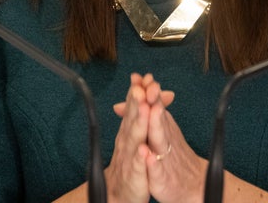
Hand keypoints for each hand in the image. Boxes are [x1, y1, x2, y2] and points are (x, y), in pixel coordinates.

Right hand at [103, 73, 152, 202]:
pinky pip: (138, 166)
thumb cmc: (131, 161)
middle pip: (132, 117)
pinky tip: (144, 150)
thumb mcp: (138, 134)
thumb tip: (147, 89)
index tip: (142, 76)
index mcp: (129, 129)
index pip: (133, 106)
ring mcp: (130, 157)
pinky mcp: (135, 176)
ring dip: (138, 123)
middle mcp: (127, 140)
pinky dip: (140, 158)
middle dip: (136, 101)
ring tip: (144, 109)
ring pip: (134, 138)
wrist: (120, 193)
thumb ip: (142, 111)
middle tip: (141, 86)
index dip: (137, 91)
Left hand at [113, 73, 206, 202]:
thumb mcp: (160, 131)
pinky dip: (153, 163)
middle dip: (153, 101)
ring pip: (160, 140)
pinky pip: (158, 171)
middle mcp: (166, 139)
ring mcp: (165, 158)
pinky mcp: (163, 179)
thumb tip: (130, 95)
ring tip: (154, 110)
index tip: (138, 76)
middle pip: (158, 117)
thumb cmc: (174, 156)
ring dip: (157, 125)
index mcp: (163, 127)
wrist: (193, 185)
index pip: (154, 105)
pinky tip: (148, 156)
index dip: (146, 90)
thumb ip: (147, 112)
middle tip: (147, 86)